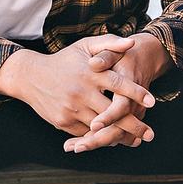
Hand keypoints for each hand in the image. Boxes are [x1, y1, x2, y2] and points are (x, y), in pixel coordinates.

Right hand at [4, 33, 156, 144]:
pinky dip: (99, 137)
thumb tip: (132, 43)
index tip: (152, 102)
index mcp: (90, 73)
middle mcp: (81, 92)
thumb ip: (110, 44)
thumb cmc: (64, 60)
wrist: (30, 76)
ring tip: (134, 140)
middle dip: (134, 125)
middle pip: (113, 113)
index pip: (118, 84)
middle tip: (150, 134)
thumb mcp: (85, 46)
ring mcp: (71, 108)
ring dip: (118, 135)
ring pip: (100, 127)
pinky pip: (85, 133)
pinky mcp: (62, 121)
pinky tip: (112, 139)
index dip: (136, 93)